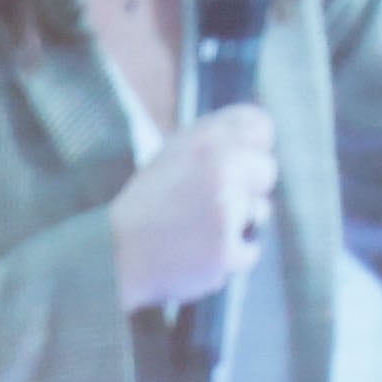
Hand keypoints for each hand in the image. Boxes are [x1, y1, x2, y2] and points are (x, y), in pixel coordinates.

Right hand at [109, 101, 277, 308]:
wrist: (116, 253)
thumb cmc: (145, 206)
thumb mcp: (170, 157)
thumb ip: (212, 143)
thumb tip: (255, 140)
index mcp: (204, 140)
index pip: (259, 126)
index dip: (255, 146)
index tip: (245, 161)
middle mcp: (220, 168)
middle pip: (266, 170)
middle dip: (248, 187)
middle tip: (213, 203)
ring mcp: (226, 210)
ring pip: (259, 211)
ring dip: (238, 223)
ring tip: (197, 230)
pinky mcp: (227, 249)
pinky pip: (250, 250)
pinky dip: (230, 256)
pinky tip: (199, 253)